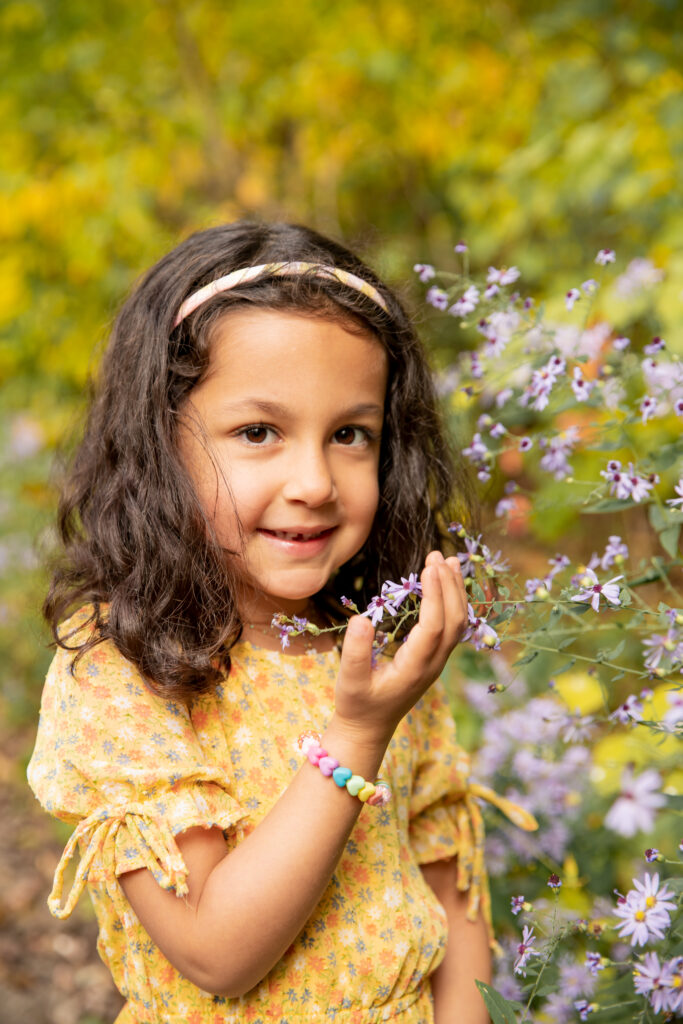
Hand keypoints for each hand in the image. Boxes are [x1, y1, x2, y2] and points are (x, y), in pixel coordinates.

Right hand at [332, 552, 466, 746]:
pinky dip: (453, 601)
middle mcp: (433, 663)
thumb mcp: (348, 680)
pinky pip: (451, 626)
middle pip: (454, 620)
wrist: (369, 727)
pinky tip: (446, 584)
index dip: (435, 594)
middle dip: (449, 585)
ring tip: (448, 561)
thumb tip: (361, 619)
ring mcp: (437, 661)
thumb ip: (354, 651)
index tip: (429, 566)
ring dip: (456, 591)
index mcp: (415, 667)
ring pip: (458, 622)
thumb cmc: (357, 703)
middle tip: (437, 555)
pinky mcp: (434, 658)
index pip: (434, 626)